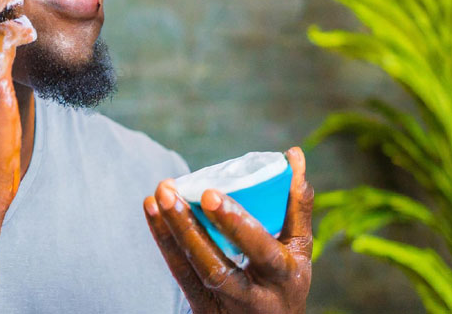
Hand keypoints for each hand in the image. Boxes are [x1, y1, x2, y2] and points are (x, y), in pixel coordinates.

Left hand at [143, 147, 313, 313]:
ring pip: (192, 271)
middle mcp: (254, 297)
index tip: (210, 193)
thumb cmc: (284, 278)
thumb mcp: (299, 247)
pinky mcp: (202, 308)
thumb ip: (297, 203)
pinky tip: (152, 210)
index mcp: (284, 276)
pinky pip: (179, 274)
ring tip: (156, 196)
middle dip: (190, 229)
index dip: (236, 224)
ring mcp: (225, 306)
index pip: (261, 251)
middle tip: (168, 190)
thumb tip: (294, 153)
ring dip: (170, 231)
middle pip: (217, 268)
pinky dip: (164, 241)